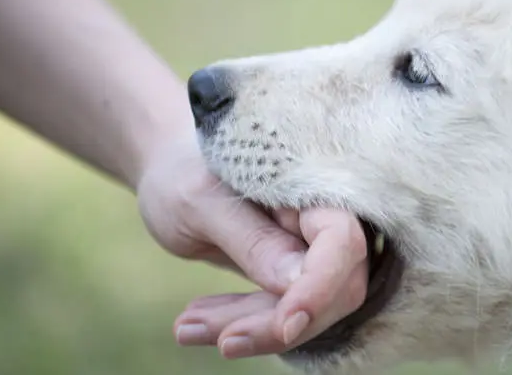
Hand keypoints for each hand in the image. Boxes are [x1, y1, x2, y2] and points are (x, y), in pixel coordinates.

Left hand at [136, 137, 368, 356]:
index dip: (321, 287)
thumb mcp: (202, 203)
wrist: (170, 172)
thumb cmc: (183, 172)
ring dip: (252, 328)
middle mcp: (322, 218)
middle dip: (278, 320)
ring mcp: (310, 248)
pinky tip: (194, 322)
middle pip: (333, 287)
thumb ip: (252, 240)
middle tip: (221, 340)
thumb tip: (296, 284)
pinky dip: (241, 322)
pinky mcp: (291, 273)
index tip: (285, 326)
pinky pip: (280, 309)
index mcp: (311, 186)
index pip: (341, 242)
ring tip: (185, 328)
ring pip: (306, 308)